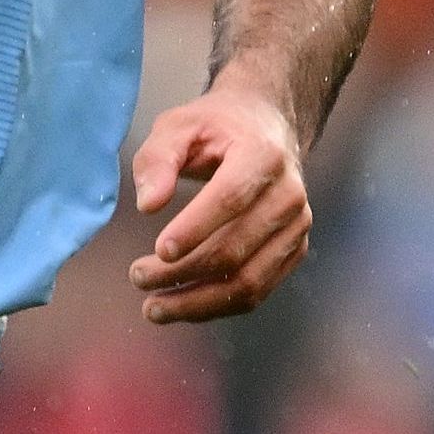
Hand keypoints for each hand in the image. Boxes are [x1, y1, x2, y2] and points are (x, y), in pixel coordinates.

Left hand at [126, 74, 311, 322]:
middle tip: (137, 277)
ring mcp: (296, 226)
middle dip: (183, 272)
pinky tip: (182, 305)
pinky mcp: (294, 250)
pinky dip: (217, 306)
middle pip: (236, 249)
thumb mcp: (178, 125)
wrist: (267, 128)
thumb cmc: (216, 127)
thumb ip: (158, 159)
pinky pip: (257, 291)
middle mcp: (289, 194)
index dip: (195, 228)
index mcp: (262, 155)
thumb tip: (148, 205)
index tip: (158, 250)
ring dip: (198, 303)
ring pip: (249, 281)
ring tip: (153, 307)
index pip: (231, 198)